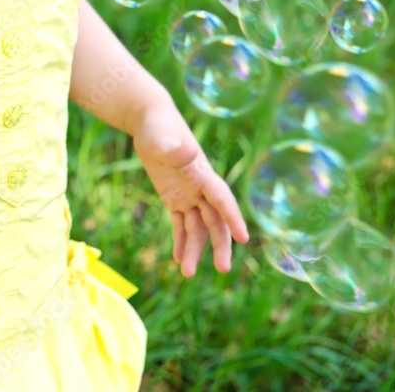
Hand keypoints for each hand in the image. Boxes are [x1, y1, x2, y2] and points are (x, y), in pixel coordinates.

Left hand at [132, 102, 248, 277]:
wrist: (150, 121)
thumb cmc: (158, 126)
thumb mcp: (163, 136)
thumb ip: (175, 147)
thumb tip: (186, 150)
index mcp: (202, 173)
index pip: (222, 198)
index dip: (233, 217)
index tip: (244, 238)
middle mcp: (200, 187)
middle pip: (215, 220)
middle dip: (220, 244)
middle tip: (223, 269)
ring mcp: (188, 193)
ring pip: (198, 227)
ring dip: (194, 249)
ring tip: (186, 274)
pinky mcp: (174, 197)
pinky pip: (181, 224)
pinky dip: (181, 241)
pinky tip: (178, 260)